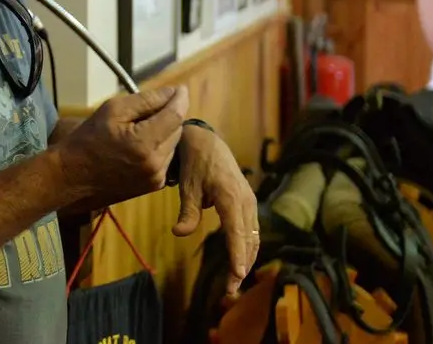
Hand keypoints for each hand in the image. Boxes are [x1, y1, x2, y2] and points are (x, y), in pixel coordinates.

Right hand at [52, 86, 188, 207]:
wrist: (73, 176)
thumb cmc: (89, 138)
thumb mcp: (113, 110)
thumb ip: (146, 100)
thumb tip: (173, 92)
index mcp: (144, 143)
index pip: (175, 115)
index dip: (180, 99)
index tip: (180, 88)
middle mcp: (156, 164)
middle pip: (177, 129)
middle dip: (169, 115)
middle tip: (150, 108)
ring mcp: (157, 178)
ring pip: (173, 144)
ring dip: (165, 132)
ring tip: (141, 127)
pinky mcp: (154, 185)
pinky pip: (166, 158)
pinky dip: (159, 147)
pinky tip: (140, 144)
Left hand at [171, 126, 259, 295]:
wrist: (207, 141)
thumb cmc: (195, 163)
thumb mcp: (187, 186)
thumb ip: (187, 211)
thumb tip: (179, 233)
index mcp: (230, 196)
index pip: (236, 231)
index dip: (237, 255)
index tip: (237, 275)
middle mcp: (245, 200)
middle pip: (248, 240)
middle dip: (241, 266)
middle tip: (230, 291)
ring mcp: (249, 201)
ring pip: (253, 237)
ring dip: (246, 260)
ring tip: (234, 282)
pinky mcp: (248, 203)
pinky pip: (251, 230)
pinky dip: (247, 248)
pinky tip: (240, 263)